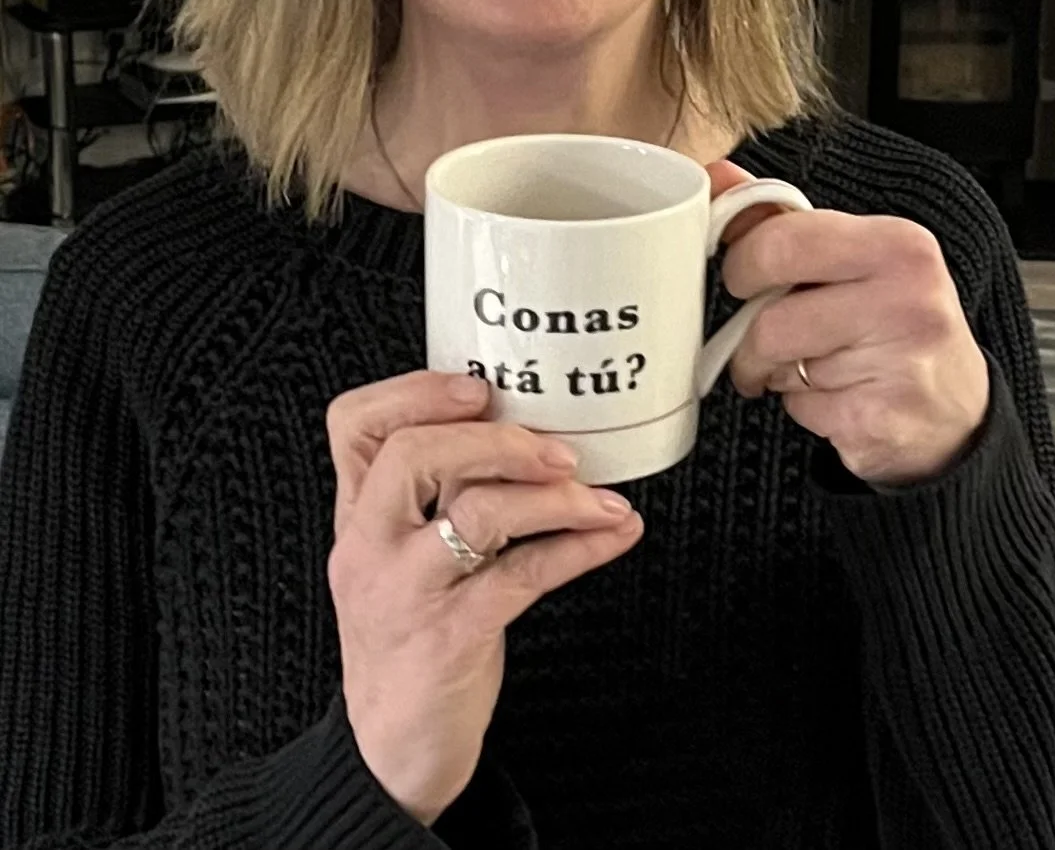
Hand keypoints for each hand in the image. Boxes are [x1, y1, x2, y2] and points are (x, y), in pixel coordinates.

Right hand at [325, 372, 642, 824]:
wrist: (391, 754)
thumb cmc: (408, 641)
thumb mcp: (400, 557)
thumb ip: (437, 495)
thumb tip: (517, 433)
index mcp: (357, 516)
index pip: (354, 425)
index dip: (414, 390)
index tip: (479, 387)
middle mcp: (369, 547)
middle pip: (413, 454)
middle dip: (496, 439)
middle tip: (555, 448)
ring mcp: (405, 593)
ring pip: (474, 512)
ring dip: (553, 495)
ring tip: (597, 497)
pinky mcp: (448, 639)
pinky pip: (522, 576)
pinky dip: (578, 547)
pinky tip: (611, 535)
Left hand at [707, 161, 989, 486]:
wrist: (959, 406)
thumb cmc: (895, 319)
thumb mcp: (856, 257)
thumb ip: (783, 219)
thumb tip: (718, 178)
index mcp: (897, 244)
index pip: (782, 241)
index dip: (742, 263)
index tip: (744, 277)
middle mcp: (907, 300)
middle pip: (770, 317)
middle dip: (746, 332)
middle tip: (754, 333)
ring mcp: (899, 365)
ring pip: (779, 367)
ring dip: (776, 372)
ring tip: (810, 365)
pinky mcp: (881, 420)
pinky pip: (800, 410)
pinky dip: (802, 408)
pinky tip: (835, 397)